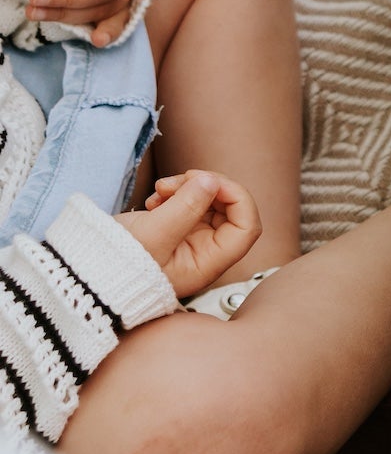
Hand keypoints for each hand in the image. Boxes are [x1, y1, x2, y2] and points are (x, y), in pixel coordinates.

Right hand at [117, 171, 261, 299]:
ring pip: (208, 203)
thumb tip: (212, 182)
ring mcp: (189, 241)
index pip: (247, 228)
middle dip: (207, 188)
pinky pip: (188, 204)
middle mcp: (203, 255)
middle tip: (179, 180)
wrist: (79, 273)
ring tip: (159, 190)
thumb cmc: (113, 264)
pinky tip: (153, 199)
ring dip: (188, 188)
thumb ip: (186, 207)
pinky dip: (174, 194)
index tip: (210, 181)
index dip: (237, 198)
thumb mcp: (152, 235)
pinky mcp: (173, 230)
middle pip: (229, 210)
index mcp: (206, 265)